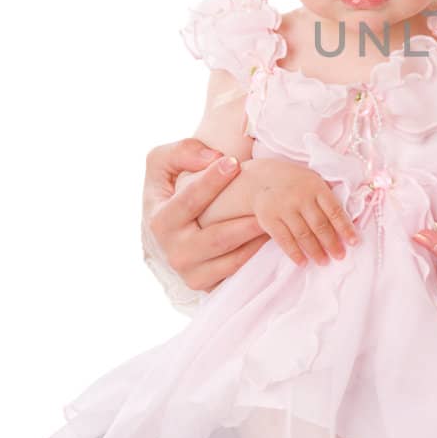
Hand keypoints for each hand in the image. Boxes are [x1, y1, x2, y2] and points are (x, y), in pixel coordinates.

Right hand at [144, 139, 268, 293]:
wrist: (164, 233)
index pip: (188, 201)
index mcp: (159, 221)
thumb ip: (181, 153)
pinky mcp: (206, 284)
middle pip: (216, 238)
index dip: (211, 181)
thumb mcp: (162, 165)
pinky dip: (255, 257)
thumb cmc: (169, 192)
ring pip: (230, 260)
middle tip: (269, 202)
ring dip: (256, 240)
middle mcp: (173, 252)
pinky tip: (270, 237)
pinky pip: (235, 272)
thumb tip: (212, 157)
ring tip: (276, 221)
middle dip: (244, 221)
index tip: (234, 162)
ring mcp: (190, 272)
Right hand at [246, 159, 360, 267]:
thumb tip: (347, 219)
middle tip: (340, 256)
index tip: (355, 242)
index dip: (345, 228)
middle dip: (332, 243)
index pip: (334, 210)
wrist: (259, 178)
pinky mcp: (269, 219)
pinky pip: (284, 240)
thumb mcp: (312, 179)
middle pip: (320, 225)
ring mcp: (283, 209)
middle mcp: (300, 197)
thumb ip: (326, 196)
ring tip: (324, 262)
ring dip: (315, 251)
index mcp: (315, 187)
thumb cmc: (294, 181)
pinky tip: (303, 262)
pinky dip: (294, 253)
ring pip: (303, 234)